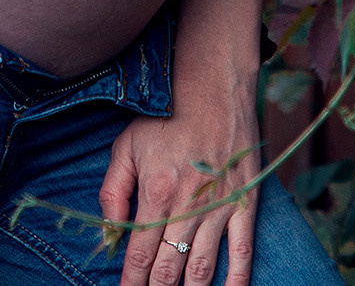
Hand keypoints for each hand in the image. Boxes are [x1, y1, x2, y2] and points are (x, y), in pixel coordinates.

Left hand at [101, 72, 261, 285]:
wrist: (214, 88)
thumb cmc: (166, 116)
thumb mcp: (126, 147)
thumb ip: (113, 192)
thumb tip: (109, 232)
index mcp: (155, 195)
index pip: (140, 256)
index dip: (131, 283)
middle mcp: (188, 208)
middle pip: (169, 269)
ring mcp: (220, 208)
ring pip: (203, 268)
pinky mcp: (245, 203)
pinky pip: (243, 250)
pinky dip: (237, 279)